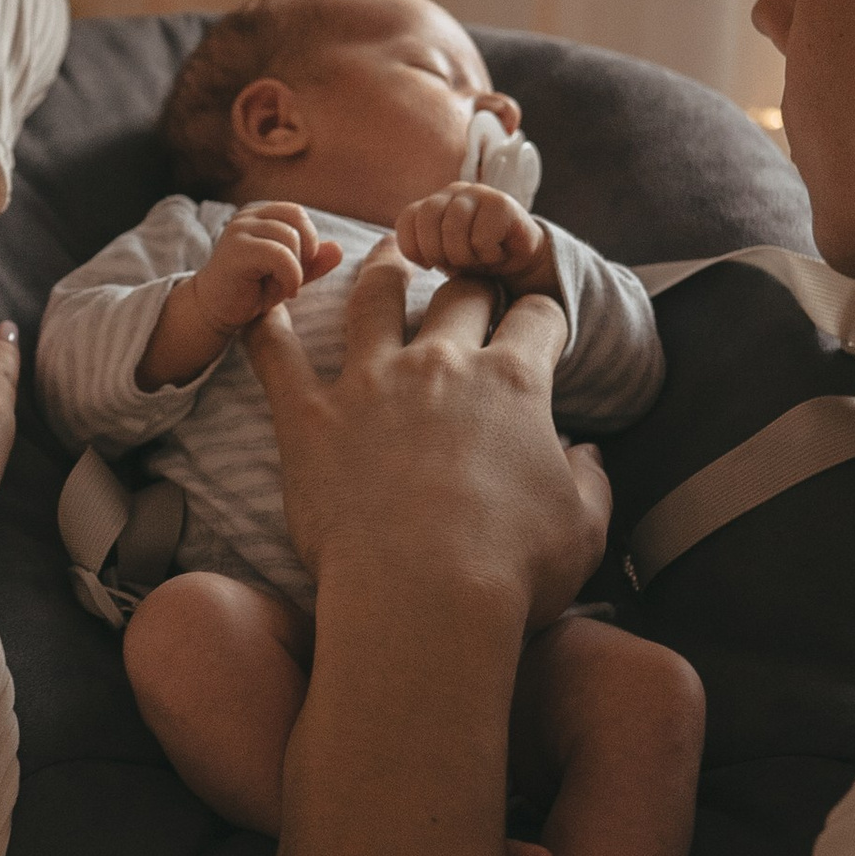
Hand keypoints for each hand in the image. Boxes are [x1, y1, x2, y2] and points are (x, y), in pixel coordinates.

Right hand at [140, 205, 345, 394]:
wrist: (213, 311)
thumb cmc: (250, 291)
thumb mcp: (288, 274)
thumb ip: (312, 262)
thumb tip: (338, 249)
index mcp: (260, 216)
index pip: (297, 213)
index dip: (308, 240)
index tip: (300, 268)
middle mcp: (247, 217)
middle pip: (297, 222)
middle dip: (305, 254)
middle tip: (293, 279)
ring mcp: (239, 231)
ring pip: (290, 238)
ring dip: (297, 269)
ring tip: (286, 287)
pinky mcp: (235, 250)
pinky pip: (279, 255)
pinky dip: (291, 276)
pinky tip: (285, 292)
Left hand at [242, 243, 603, 623]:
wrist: (421, 598)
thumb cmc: (510, 571)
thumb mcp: (583, 527)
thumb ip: (591, 482)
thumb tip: (589, 456)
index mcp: (513, 383)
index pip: (536, 317)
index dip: (542, 317)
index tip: (538, 326)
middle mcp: (442, 365)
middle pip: (459, 293)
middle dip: (471, 284)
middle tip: (467, 288)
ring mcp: (370, 383)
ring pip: (374, 297)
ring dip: (384, 269)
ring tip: (388, 256)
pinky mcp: (309, 416)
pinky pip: (275, 353)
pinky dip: (267, 323)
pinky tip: (263, 301)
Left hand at [396, 178, 559, 298]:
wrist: (520, 262)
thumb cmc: (476, 259)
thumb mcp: (443, 255)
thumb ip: (422, 246)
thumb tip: (389, 247)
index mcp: (434, 203)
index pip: (407, 218)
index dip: (412, 247)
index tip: (428, 264)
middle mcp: (454, 192)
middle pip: (428, 217)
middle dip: (437, 251)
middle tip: (454, 265)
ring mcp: (479, 193)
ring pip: (454, 228)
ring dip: (464, 256)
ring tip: (476, 260)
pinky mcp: (503, 203)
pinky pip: (481, 236)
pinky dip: (486, 255)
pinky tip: (496, 253)